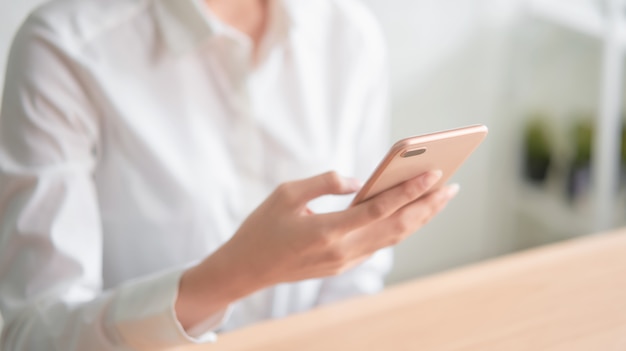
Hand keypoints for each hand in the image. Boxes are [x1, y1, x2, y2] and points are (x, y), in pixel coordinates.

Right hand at [176, 171, 457, 329]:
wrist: (246, 269)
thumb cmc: (262, 227)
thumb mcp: (287, 194)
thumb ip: (326, 183)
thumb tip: (358, 181)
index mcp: (329, 230)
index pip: (380, 209)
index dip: (410, 191)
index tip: (434, 173)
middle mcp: (343, 250)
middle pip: (397, 227)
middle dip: (428, 206)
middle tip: (452, 185)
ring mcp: (345, 261)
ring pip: (393, 238)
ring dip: (419, 218)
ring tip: (440, 198)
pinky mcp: (343, 265)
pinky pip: (379, 243)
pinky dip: (399, 227)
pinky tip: (410, 212)